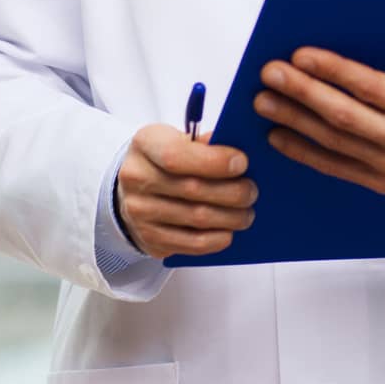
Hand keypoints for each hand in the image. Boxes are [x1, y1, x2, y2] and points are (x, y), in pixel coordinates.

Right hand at [115, 125, 256, 259]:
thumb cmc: (165, 159)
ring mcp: (139, 212)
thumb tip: (240, 157)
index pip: (176, 155)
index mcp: (145, 144)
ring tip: (247, 213)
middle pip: (192, 189)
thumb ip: (205, 145)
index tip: (242, 163)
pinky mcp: (149, 238)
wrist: (133, 188)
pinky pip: (191, 244)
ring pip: (196, 218)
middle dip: (231, 192)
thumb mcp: (179, 139)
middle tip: (251, 191)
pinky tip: (229, 231)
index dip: (213, 161)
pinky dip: (217, 238)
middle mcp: (136, 178)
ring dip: (230, 217)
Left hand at [253, 0, 384, 233]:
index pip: (374, 89)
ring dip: (296, 120)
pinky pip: (338, 168)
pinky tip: (281, 138)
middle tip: (271, 73)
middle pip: (344, 115)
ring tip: (265, 100)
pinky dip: (307, 153)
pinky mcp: (383, 183)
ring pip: (334, 141)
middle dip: (303, 93)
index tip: (305, 56)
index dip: (336, 72)